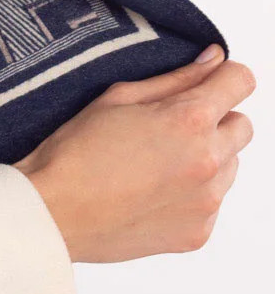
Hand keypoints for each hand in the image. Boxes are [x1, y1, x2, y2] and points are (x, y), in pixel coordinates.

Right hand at [12, 47, 254, 261]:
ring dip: (206, 160)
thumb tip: (214, 60)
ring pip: (231, 166)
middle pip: (243, 126)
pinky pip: (212, 203)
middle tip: (170, 131)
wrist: (51, 214)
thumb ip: (177, 78)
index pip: (242, 81)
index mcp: (189, 119)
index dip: (223, 78)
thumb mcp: (118, 98)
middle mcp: (208, 161)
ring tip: (156, 167)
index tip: (207, 86)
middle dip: (215, 122)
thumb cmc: (73, 154)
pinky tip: (152, 194)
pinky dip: (191, 196)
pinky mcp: (198, 233)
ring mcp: (207, 202)